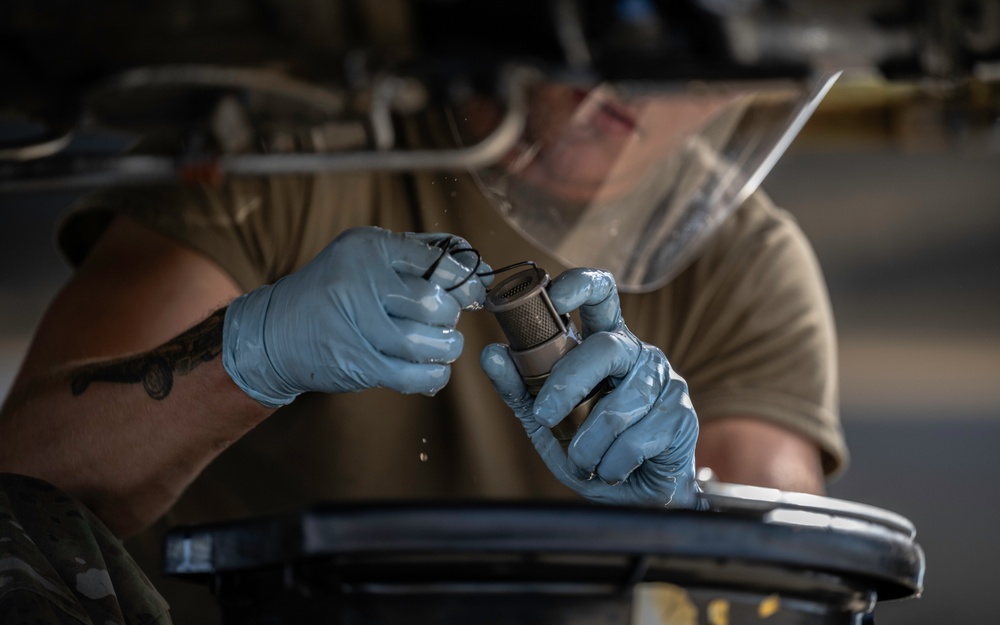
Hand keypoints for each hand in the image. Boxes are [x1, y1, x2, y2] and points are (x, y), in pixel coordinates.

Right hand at [224, 227, 490, 406]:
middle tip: (448, 320)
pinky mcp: (355, 361)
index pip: (434, 261)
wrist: (275, 332)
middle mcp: (359, 280)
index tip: (475, 291)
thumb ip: (418, 254)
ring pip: (424, 341)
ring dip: (445, 348)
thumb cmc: (333, 292)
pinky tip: (436, 369)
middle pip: (432, 302)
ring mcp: (355, 323)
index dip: (464, 280)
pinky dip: (432, 375)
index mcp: (367, 248)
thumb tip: (478, 267)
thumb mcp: (365, 257)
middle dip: (450, 316)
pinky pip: (410, 374)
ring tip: (444, 345)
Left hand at [480, 268, 699, 507]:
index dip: (579, 286)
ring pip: (619, 404)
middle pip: (607, 347)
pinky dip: (612, 463)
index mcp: (604, 343)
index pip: (601, 293)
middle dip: (569, 383)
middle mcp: (637, 354)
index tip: (551, 300)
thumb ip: (519, 387)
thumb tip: (490, 353)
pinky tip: (611, 470)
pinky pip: (637, 438)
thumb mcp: (545, 419)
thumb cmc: (592, 448)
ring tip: (582, 461)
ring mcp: (664, 381)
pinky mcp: (680, 416)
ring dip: (588, 442)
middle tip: (545, 416)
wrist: (635, 496)